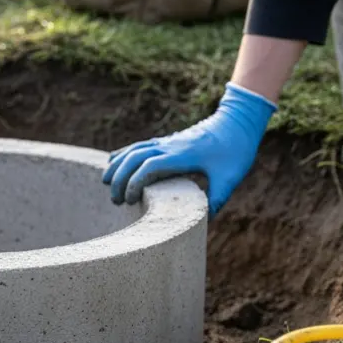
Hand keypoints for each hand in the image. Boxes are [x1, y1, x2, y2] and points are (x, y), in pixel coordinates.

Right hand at [102, 82, 275, 214]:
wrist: (237, 122)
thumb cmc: (236, 150)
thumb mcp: (230, 178)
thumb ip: (217, 198)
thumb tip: (206, 220)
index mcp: (182, 155)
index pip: (148, 167)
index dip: (134, 183)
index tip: (129, 201)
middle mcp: (170, 146)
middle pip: (134, 158)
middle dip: (119, 178)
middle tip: (114, 200)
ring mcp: (167, 141)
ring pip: (133, 149)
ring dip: (117, 165)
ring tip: (105, 183)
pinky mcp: (167, 141)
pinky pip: (139, 145)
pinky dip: (123, 153)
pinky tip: (113, 161)